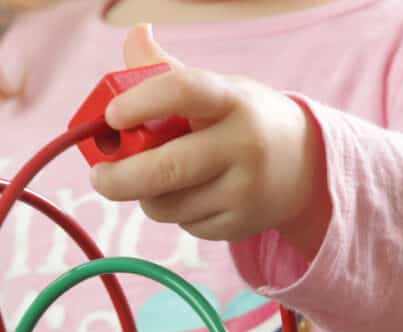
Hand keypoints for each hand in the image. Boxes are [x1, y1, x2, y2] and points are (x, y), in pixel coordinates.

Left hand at [89, 24, 331, 258]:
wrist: (304, 165)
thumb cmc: (242, 119)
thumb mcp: (217, 89)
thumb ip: (167, 70)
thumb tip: (134, 35)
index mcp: (231, 99)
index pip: (183, 91)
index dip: (141, 102)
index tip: (112, 115)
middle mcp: (243, 145)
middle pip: (167, 168)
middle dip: (120, 178)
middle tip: (98, 177)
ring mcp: (244, 189)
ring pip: (168, 204)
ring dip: (147, 196)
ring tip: (155, 181)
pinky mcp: (240, 224)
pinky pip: (186, 225)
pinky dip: (176, 213)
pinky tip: (193, 196)